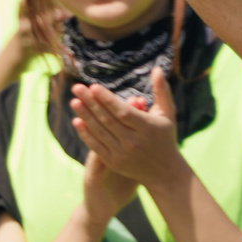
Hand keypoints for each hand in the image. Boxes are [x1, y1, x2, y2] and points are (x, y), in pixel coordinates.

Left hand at [71, 66, 191, 195]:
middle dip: (90, 102)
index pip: (122, 111)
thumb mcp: (167, 114)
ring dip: (85, 116)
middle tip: (76, 88)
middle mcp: (134, 141)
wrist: (164, 172)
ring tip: (74, 101)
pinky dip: (86, 134)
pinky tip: (77, 121)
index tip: (93, 86)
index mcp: (147, 127)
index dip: (107, 99)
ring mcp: (122, 153)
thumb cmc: (165, 137)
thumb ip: (162, 91)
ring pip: (100, 131)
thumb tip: (156, 69)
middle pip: (108, 119)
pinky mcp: (114, 162)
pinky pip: (96, 146)